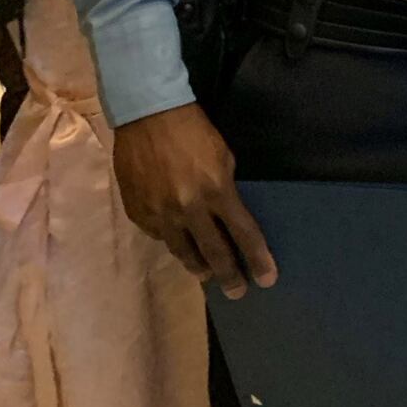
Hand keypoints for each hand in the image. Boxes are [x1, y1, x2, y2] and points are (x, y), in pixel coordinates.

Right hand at [112, 101, 275, 297]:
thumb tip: (226, 216)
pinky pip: (159, 236)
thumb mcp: (222, 156)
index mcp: (216, 191)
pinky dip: (172, 240)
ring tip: (208, 275)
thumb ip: (224, 189)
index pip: (243, 233)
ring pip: (183, 252)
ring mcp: (160, 214)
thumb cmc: (193, 130)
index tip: (268, 279)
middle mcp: (189, 208)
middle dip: (229, 275)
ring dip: (199, 266)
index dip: (257, 258)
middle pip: (213, 253)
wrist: (146, 115)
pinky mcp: (138, 213)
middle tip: (238, 291)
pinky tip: (178, 242)